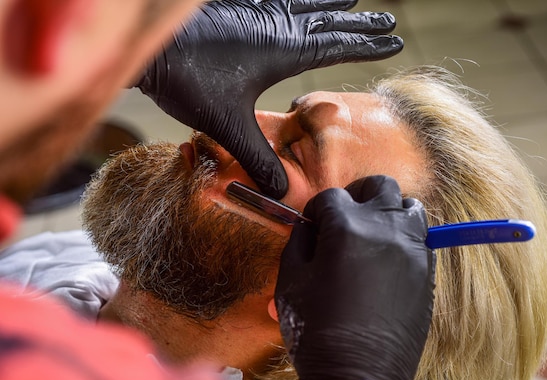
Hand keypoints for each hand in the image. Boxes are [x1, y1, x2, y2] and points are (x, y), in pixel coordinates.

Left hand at [135, 0, 402, 198]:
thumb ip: (258, 156)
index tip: (393, 39)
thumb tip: (282, 190)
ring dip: (328, 2)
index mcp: (283, 50)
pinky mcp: (235, 10)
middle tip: (385, 19)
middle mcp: (274, 26)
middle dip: (358, 23)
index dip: (365, 45)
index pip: (336, 45)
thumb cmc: (189, 80)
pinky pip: (274, 0)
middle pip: (326, 21)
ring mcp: (254, 14)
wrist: (149, 45)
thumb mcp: (228, 125)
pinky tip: (290, 1)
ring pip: (302, 4)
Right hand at [275, 175, 435, 379]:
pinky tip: (387, 256)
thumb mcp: (291, 282)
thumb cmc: (318, 332)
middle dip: (358, 195)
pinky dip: (405, 236)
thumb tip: (308, 228)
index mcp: (346, 228)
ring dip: (388, 211)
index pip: (331, 196)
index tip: (313, 224)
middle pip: (378, 186)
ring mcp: (411, 248)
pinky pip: (421, 237)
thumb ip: (298, 243)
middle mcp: (385, 229)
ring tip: (372, 231)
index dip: (317, 210)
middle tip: (345, 215)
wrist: (359, 375)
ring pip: (409, 206)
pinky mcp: (426, 270)